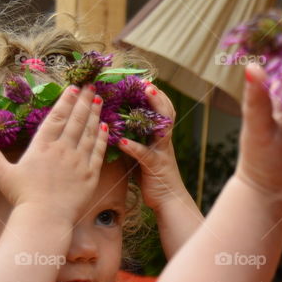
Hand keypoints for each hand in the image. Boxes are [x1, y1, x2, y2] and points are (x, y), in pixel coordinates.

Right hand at [0, 84, 108, 220]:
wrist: (45, 218)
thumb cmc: (22, 197)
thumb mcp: (2, 174)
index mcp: (42, 146)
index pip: (57, 117)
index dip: (66, 101)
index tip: (73, 88)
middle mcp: (62, 149)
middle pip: (76, 120)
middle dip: (84, 101)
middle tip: (91, 86)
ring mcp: (78, 161)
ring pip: (89, 132)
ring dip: (94, 114)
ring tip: (98, 99)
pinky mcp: (90, 175)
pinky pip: (98, 151)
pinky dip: (102, 137)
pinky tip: (105, 126)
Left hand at [116, 82, 185, 210]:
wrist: (168, 201)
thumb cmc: (152, 178)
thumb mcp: (141, 155)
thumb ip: (131, 140)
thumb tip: (113, 128)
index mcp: (159, 137)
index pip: (161, 110)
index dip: (154, 95)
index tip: (143, 80)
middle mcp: (163, 141)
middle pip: (165, 112)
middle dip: (156, 95)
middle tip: (145, 81)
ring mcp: (161, 152)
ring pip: (161, 127)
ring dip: (153, 109)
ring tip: (144, 95)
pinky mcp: (155, 167)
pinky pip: (144, 154)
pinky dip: (133, 147)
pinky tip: (122, 141)